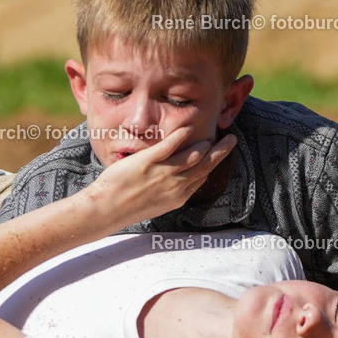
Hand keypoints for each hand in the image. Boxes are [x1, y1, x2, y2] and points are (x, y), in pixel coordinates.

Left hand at [86, 127, 236, 226]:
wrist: (107, 210)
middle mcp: (175, 185)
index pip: (203, 177)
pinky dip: (181, 136)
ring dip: (205, 143)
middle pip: (206, 165)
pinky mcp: (148, 161)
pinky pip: (170, 146)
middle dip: (221, 152)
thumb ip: (170, 192)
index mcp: (178, 196)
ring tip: (211, 133)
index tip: (218, 154)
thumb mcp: (156, 204)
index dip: (213, 164)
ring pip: (194, 155)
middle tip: (231, 139)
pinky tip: (187, 128)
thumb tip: (179, 182)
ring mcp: (163, 173)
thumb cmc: (128, 207)